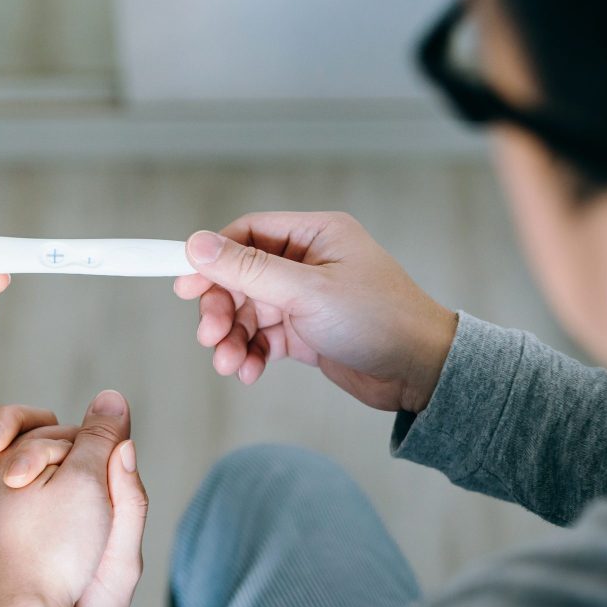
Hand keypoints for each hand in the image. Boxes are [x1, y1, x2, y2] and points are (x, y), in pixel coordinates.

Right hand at [174, 211, 456, 412]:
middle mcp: (308, 262)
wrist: (421, 372)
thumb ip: (248, 269)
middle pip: (241, 277)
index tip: (185, 284)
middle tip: (209, 335)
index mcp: (315, 235)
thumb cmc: (380, 320)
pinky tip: (248, 371)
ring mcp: (306, 298)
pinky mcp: (306, 332)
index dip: (212, 258)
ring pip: (248, 311)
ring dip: (231, 337)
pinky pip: (263, 337)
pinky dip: (249, 353)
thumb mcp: (306, 292)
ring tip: (228, 363)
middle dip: (221, 308)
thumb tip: (197, 244)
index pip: (247, 233)